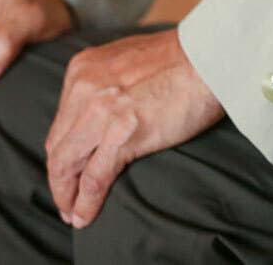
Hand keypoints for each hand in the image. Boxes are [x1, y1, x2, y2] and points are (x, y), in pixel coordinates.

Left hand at [44, 29, 224, 227]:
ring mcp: (101, 112)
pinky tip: (84, 217)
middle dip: (60, 177)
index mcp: (83, 69)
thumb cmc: (185, 58)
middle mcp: (84, 88)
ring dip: (67, 195)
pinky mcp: (122, 134)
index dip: (63, 152)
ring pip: (67, 165)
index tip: (68, 171)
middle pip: (58, 146)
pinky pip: (94, 178)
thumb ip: (108, 82)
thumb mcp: (129, 60)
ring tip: (72, 214)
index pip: (61, 122)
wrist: (213, 56)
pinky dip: (86, 202)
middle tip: (65, 200)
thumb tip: (105, 110)